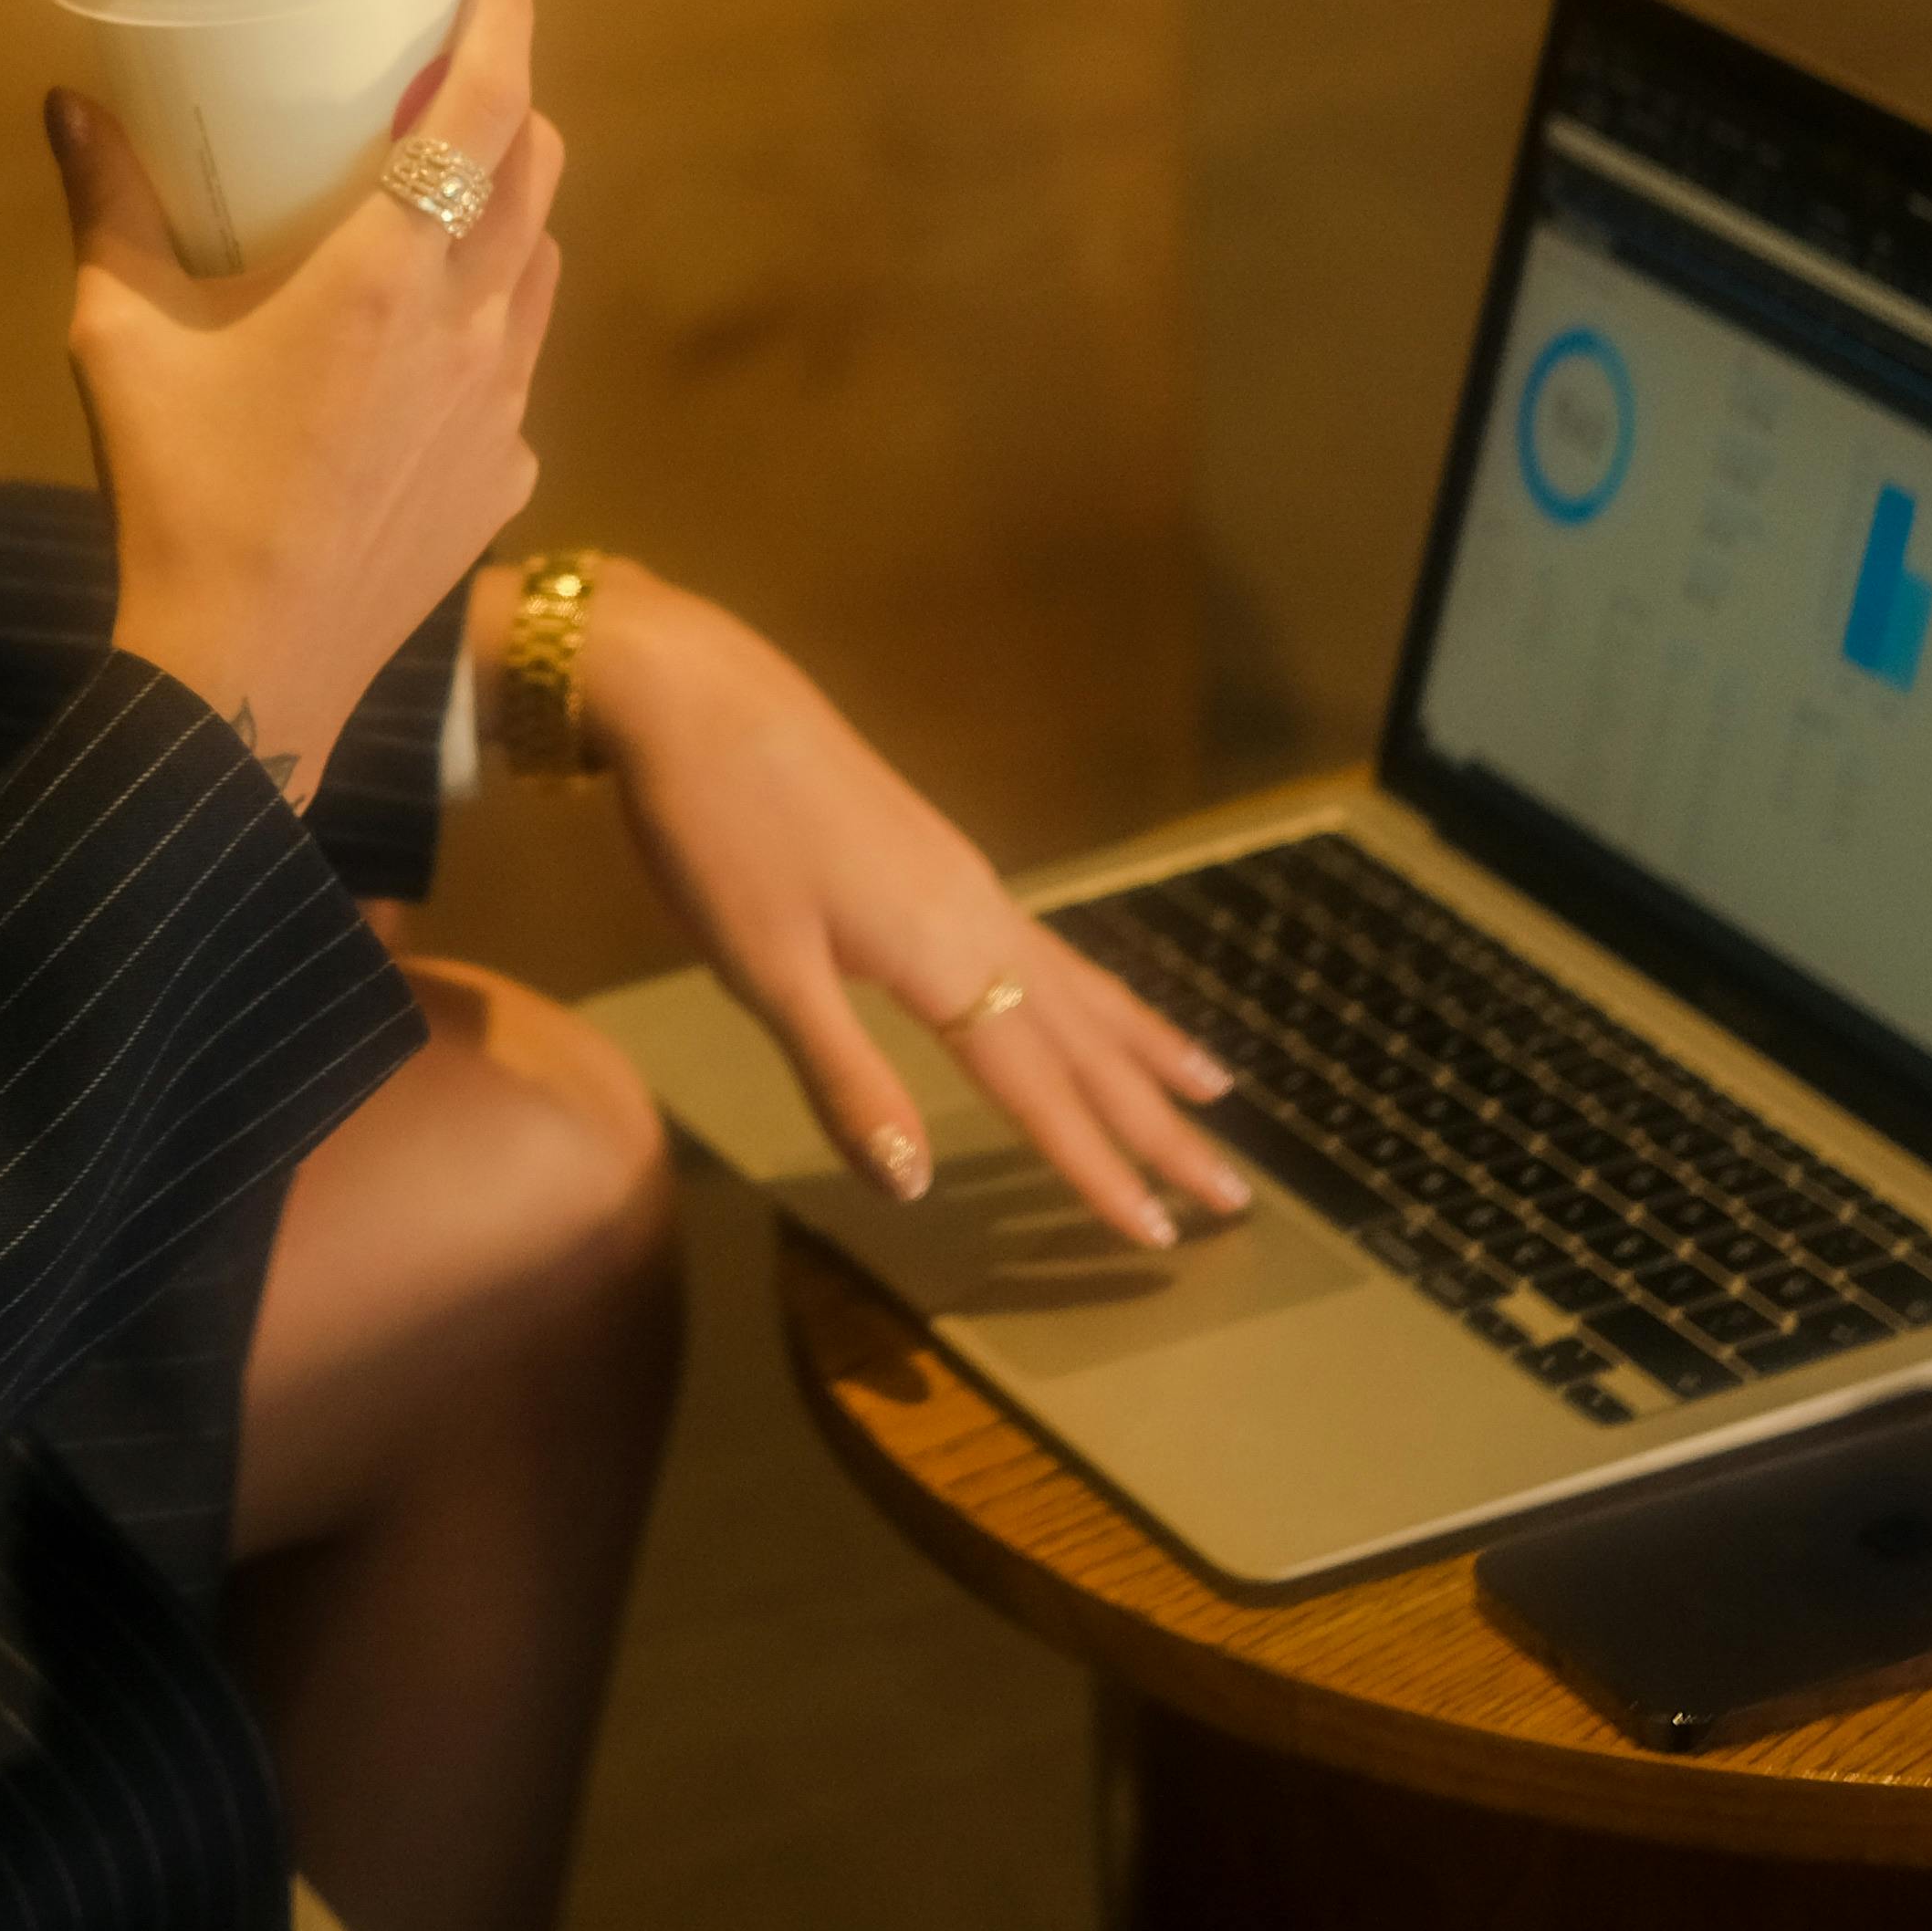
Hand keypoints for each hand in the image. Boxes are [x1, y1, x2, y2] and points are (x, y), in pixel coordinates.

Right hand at [54, 0, 562, 808]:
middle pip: (537, 165)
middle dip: (510, 93)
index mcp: (388, 274)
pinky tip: (428, 338)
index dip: (506, 9)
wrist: (247, 677)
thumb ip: (107, 207)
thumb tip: (71, 101)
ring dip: (511, 201)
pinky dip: (492, 315)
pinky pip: (521, 363)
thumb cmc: (177, 497)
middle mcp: (473, 327)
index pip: (484, 103)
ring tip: (448, 182)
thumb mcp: (121, 337)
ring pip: (543, 261)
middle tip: (454, 58)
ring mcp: (504, 408)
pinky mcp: (505, 476)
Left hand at [561, 564, 1254, 1250]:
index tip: (1161, 1235)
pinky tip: (1092, 1001)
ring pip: (1081, 984)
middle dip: (1160, 1122)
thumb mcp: (765, 972)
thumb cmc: (720, 836)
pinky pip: (1050, 944)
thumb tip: (919, 1188)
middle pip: (1089, 1041)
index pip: (1041, 1090)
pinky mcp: (940, 857)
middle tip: (1234, 1193)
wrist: (697, 695)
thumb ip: (846, 1080)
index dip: (1097, 1167)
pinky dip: (1097, 992)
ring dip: (1146, 1049)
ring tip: (1213, 1091)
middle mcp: (981, 918)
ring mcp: (966, 880)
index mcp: (945, 957)